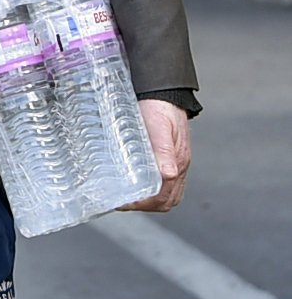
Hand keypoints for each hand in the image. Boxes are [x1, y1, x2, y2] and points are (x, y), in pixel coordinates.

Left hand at [119, 98, 191, 212]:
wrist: (162, 92)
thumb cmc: (158, 107)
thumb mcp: (158, 127)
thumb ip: (163, 150)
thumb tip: (168, 175)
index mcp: (177, 161)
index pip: (166, 195)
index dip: (146, 203)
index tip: (125, 202)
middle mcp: (178, 165)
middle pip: (167, 200)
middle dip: (146, 206)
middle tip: (122, 203)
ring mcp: (174, 163)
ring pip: (167, 195)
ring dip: (148, 201)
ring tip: (126, 199)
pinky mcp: (167, 158)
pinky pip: (164, 183)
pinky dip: (151, 191)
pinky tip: (135, 186)